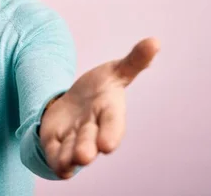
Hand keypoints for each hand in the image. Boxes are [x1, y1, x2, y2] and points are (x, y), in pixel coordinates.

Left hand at [39, 37, 159, 178]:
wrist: (76, 102)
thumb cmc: (100, 88)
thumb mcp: (114, 72)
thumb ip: (133, 62)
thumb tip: (155, 41)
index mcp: (109, 113)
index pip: (112, 124)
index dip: (111, 134)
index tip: (108, 146)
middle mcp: (93, 130)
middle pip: (89, 141)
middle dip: (86, 148)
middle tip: (85, 156)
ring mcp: (74, 138)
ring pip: (72, 152)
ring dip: (70, 157)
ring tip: (69, 162)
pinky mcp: (56, 142)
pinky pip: (55, 155)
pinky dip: (57, 161)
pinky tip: (59, 168)